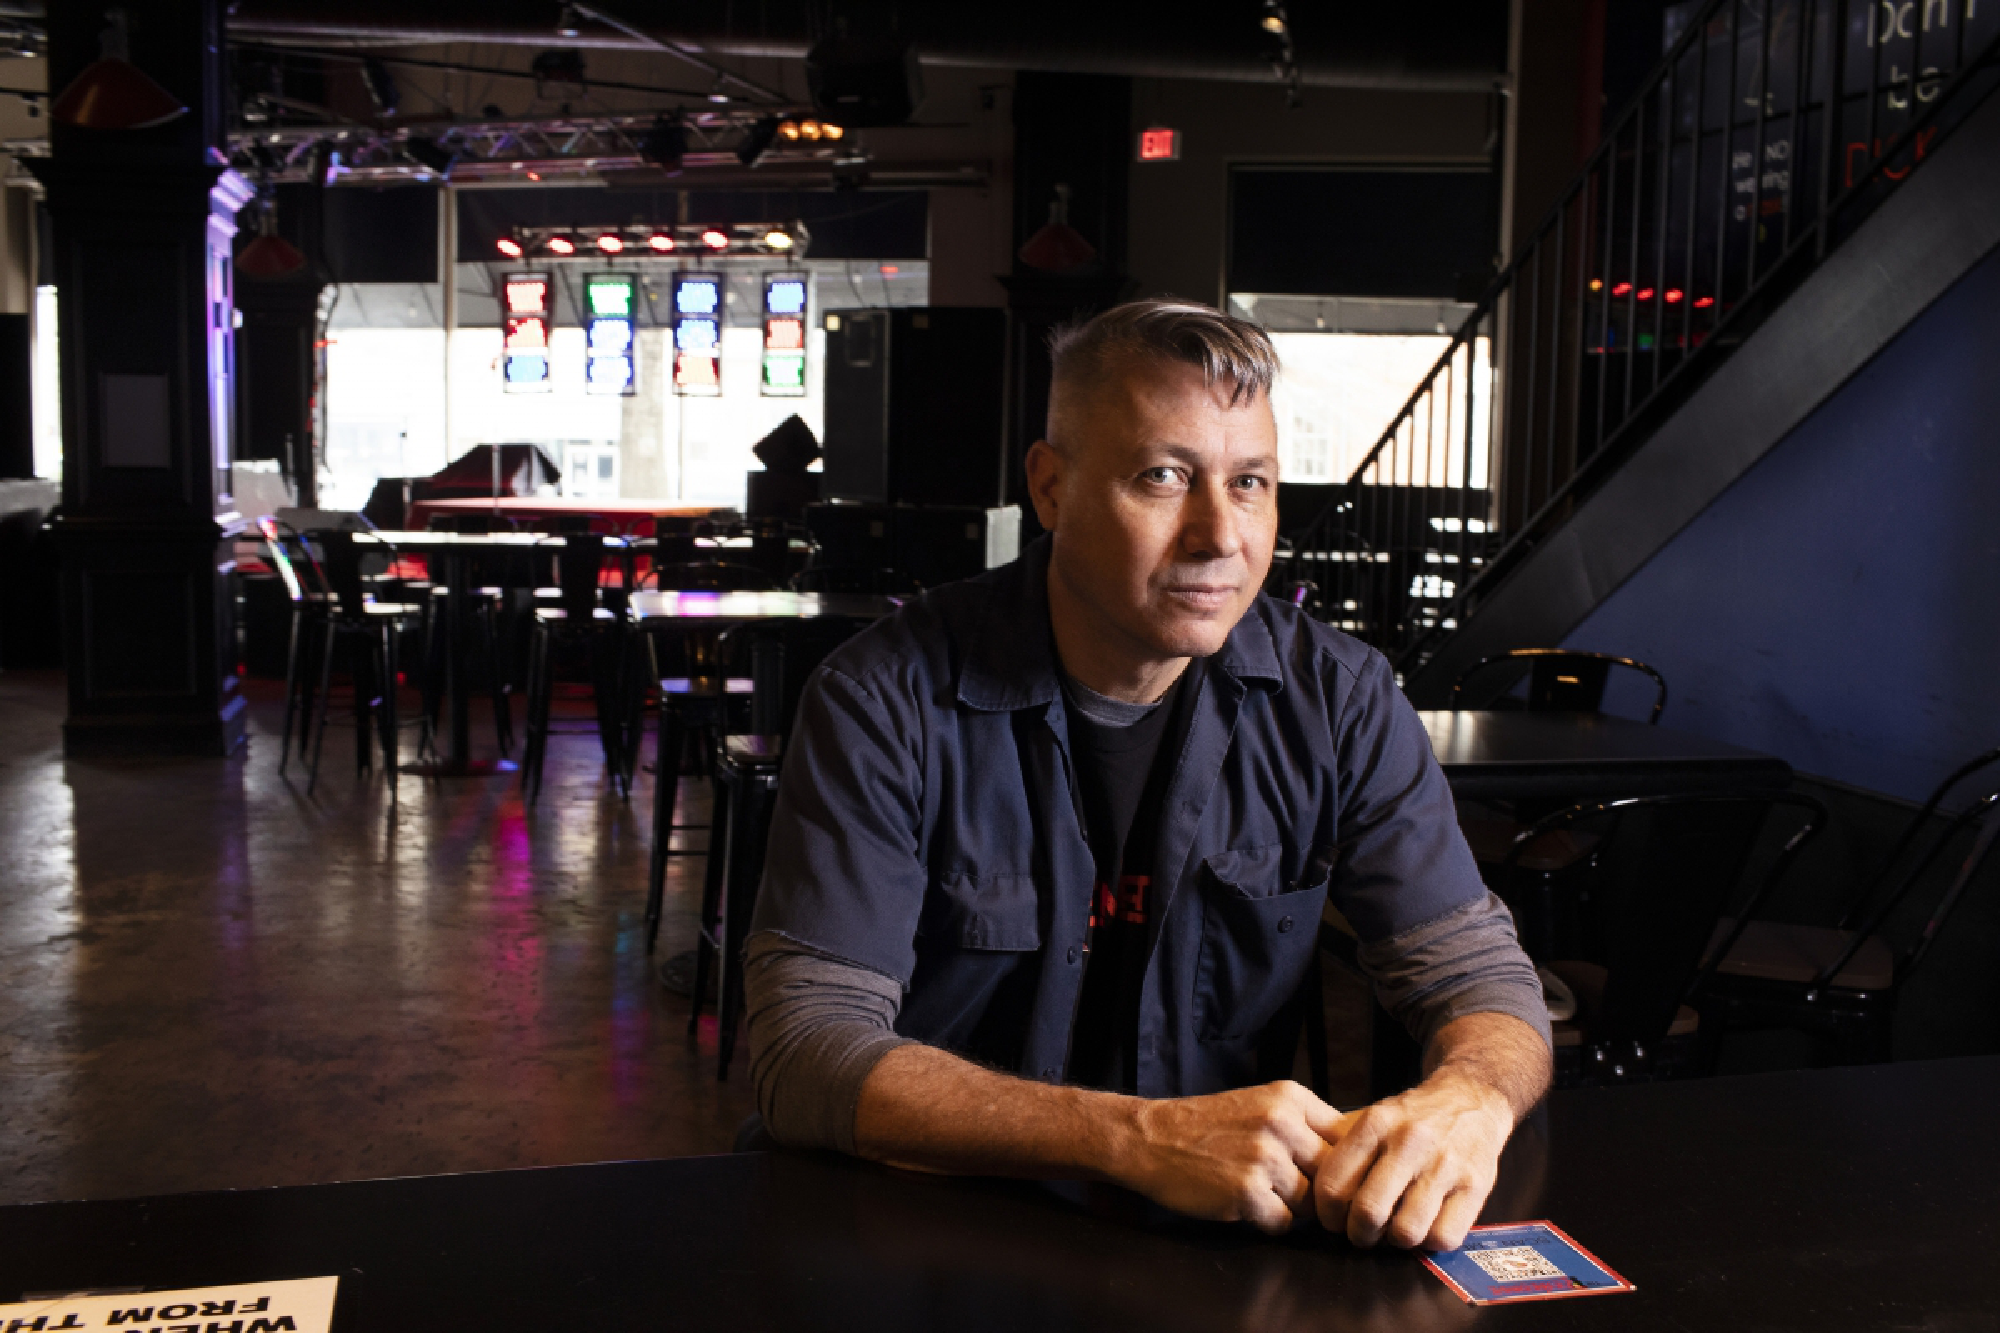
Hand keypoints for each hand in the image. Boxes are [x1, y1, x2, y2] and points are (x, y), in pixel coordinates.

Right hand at [1116, 1080, 1343, 1233]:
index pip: (1348, 1138)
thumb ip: (1305, 1125)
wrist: (1150, 1138)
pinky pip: (1284, 1223)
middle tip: (1293, 1194)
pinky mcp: (1247, 1191)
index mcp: (1291, 1097)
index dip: (1344, 1165)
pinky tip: (1243, 1204)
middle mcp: (1282, 1123)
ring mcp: (1265, 1157)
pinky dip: (1267, 1221)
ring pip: (1311, 1203)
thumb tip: (1360, 1157)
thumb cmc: (1209, 1127)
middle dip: (1319, 1192)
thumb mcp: (1261, 1106)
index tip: (1334, 1178)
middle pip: (1333, 1174)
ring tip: (1260, 1193)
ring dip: (1291, 1208)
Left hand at [1312, 1070, 1512, 1250]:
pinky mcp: (1476, 1185)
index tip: (1333, 1220)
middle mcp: (1409, 1142)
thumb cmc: (1412, 1117)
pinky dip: (1429, 1242)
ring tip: (1394, 1230)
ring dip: (1395, 1242)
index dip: (1327, 1214)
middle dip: (1358, 1234)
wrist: (1472, 1097)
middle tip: (1361, 1233)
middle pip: (1368, 1212)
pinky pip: (1443, 1237)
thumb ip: (1342, 1149)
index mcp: (1376, 1124)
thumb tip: (1309, 1191)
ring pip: (1406, 1231)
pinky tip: (1425, 1227)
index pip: (1334, 1184)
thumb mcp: (1373, 1117)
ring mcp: (1445, 1164)